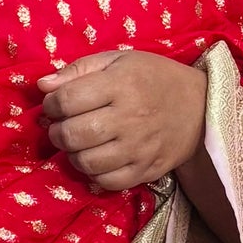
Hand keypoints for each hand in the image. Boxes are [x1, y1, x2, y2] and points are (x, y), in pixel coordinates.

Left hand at [39, 50, 206, 191]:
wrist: (200, 107)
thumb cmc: (153, 78)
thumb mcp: (118, 60)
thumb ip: (78, 70)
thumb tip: (42, 85)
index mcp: (120, 83)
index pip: (66, 100)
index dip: (51, 105)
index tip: (56, 105)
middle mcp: (129, 117)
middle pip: (72, 134)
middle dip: (57, 132)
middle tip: (62, 127)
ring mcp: (138, 147)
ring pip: (85, 161)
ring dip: (72, 154)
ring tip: (79, 143)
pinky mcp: (146, 170)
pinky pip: (106, 181)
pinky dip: (93, 173)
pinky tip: (97, 158)